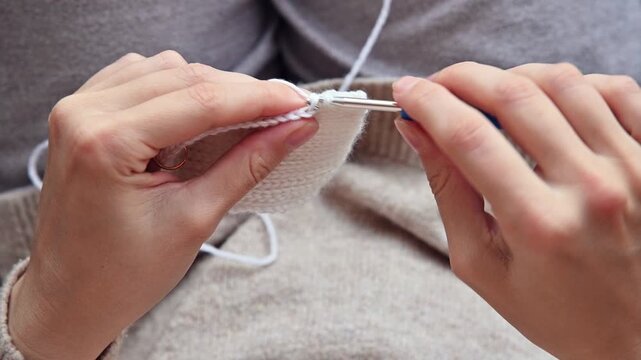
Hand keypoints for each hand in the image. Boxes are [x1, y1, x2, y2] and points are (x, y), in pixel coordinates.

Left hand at [8, 51, 317, 359]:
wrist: (70, 297)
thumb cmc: (124, 274)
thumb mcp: (195, 219)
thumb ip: (248, 164)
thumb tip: (295, 128)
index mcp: (105, 143)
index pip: (201, 101)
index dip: (260, 98)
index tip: (301, 103)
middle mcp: (83, 113)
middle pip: (185, 77)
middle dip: (242, 91)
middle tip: (287, 110)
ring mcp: (77, 108)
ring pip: (165, 70)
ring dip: (212, 86)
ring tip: (247, 115)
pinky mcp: (82, 113)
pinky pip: (140, 77)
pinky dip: (179, 87)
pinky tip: (201, 110)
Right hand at [393, 62, 640, 358]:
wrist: (633, 335)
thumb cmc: (554, 309)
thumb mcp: (481, 263)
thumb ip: (449, 191)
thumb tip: (418, 132)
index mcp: (539, 225)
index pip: (470, 137)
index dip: (428, 103)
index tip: (406, 91)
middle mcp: (593, 189)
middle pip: (514, 96)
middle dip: (462, 78)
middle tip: (437, 85)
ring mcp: (634, 168)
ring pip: (562, 82)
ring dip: (511, 77)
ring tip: (488, 97)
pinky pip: (615, 89)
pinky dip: (570, 83)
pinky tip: (546, 101)